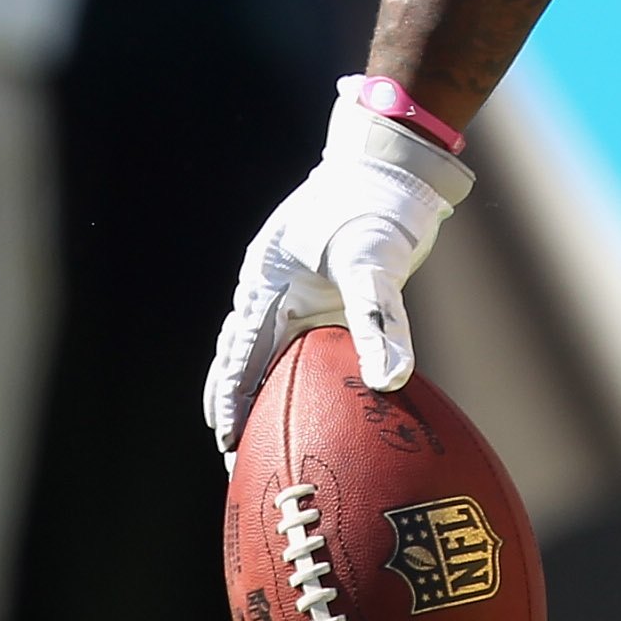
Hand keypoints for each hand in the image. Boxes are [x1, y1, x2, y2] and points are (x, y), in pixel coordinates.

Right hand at [204, 80, 472, 460]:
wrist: (390, 162)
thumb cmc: (376, 204)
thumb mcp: (375, 262)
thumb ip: (381, 320)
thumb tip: (392, 381)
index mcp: (267, 284)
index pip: (239, 356)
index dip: (232, 400)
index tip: (228, 443)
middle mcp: (271, 289)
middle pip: (239, 359)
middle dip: (234, 406)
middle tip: (238, 458)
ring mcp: (292, 289)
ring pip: (261, 349)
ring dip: (256, 390)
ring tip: (255, 437)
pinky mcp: (319, 289)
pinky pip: (295, 337)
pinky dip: (289, 368)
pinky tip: (305, 395)